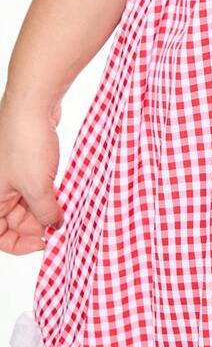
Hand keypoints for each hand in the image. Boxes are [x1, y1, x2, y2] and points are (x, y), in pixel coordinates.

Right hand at [0, 91, 64, 255]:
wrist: (34, 103)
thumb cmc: (26, 143)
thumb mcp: (38, 188)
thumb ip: (45, 213)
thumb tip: (54, 226)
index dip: (20, 243)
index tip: (45, 242)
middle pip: (15, 220)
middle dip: (38, 224)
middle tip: (61, 225)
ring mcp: (11, 172)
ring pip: (27, 201)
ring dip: (46, 207)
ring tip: (66, 208)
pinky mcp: (26, 159)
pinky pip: (36, 183)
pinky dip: (49, 190)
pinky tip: (65, 191)